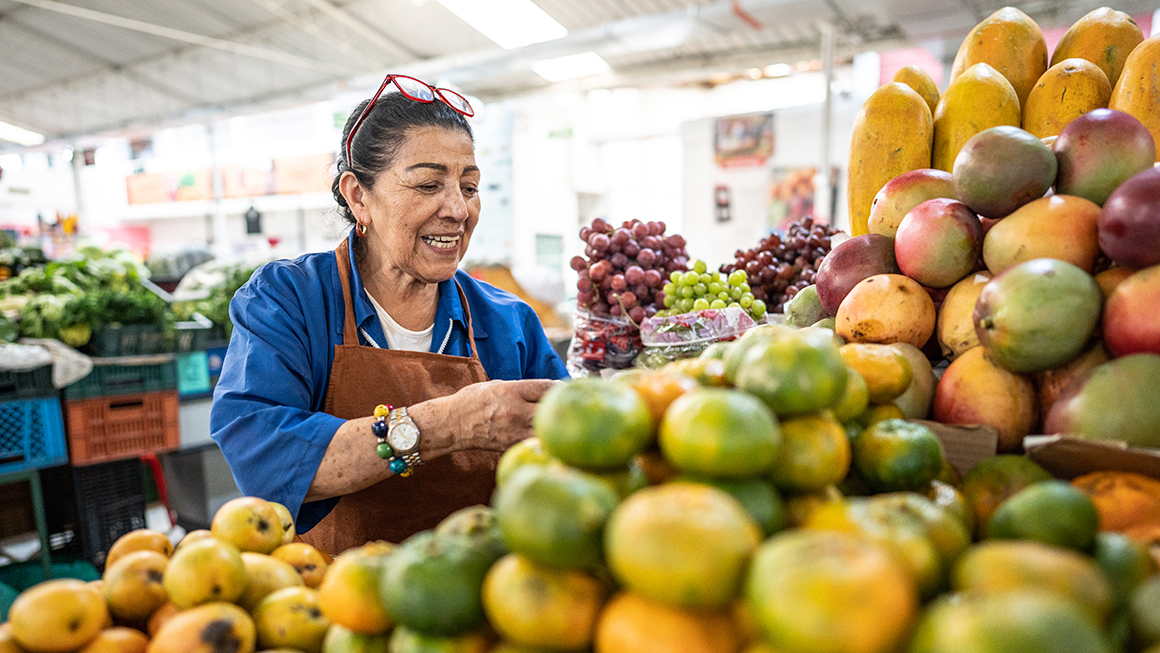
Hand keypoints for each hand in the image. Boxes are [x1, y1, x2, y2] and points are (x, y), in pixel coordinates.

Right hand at [411, 379, 558, 453]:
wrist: (452, 424)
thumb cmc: (474, 401)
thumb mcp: (498, 384)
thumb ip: (524, 388)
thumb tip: (549, 390)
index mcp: (510, 391)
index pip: (546, 387)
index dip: (561, 387)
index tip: (567, 388)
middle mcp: (514, 411)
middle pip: (551, 409)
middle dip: (562, 406)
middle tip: (568, 404)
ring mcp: (514, 432)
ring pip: (546, 429)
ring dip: (555, 424)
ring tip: (560, 420)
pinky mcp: (512, 446)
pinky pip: (535, 442)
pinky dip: (543, 438)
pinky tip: (547, 434)